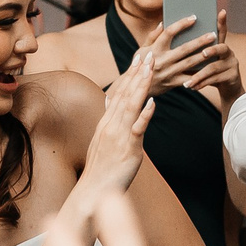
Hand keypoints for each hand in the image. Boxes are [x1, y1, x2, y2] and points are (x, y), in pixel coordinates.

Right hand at [64, 46, 156, 227]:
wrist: (92, 193)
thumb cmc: (101, 173)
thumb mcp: (105, 146)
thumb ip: (112, 130)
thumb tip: (119, 118)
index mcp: (107, 123)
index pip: (120, 93)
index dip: (131, 75)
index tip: (139, 58)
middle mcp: (111, 125)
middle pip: (125, 94)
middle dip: (138, 72)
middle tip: (148, 53)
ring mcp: (118, 136)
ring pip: (131, 106)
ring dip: (142, 85)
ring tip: (151, 68)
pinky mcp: (127, 149)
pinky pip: (137, 129)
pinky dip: (145, 115)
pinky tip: (153, 103)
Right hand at [144, 12, 242, 109]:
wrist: (137, 88)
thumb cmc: (140, 64)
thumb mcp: (141, 49)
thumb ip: (152, 36)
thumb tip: (163, 23)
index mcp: (154, 49)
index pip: (169, 33)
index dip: (181, 24)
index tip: (193, 18)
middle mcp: (162, 61)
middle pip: (184, 49)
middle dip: (200, 41)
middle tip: (213, 34)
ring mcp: (168, 73)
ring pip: (190, 63)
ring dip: (203, 55)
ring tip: (215, 48)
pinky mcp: (173, 83)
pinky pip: (189, 78)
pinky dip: (200, 74)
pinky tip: (211, 67)